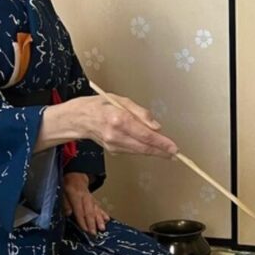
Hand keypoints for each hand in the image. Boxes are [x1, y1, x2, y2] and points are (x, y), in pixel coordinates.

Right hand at [36, 95, 177, 157]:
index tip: (173, 148)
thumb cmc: (100, 106)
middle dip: (162, 151)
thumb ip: (141, 113)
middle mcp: (116, 135)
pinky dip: (143, 149)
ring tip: (167, 152)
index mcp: (119, 119)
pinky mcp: (113, 151)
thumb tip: (157, 127)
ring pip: (140, 151)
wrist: (79, 119)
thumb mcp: (121, 100)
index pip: (145, 135)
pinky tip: (150, 147)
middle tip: (175, 154)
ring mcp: (113, 145)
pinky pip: (132, 151)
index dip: (162, 143)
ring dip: (154, 152)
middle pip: (144, 147)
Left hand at [62, 174, 110, 234]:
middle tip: (94, 233)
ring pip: (96, 209)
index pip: (79, 210)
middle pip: (89, 211)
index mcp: (75, 194)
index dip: (82, 220)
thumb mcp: (62, 193)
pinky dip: (103, 213)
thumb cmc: (68, 186)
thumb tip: (68, 214)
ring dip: (99, 220)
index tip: (85, 229)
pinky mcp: (94, 200)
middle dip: (92, 223)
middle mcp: (85, 197)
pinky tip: (107, 219)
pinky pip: (99, 207)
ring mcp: (91, 198)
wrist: (76, 176)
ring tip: (102, 228)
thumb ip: (66, 204)